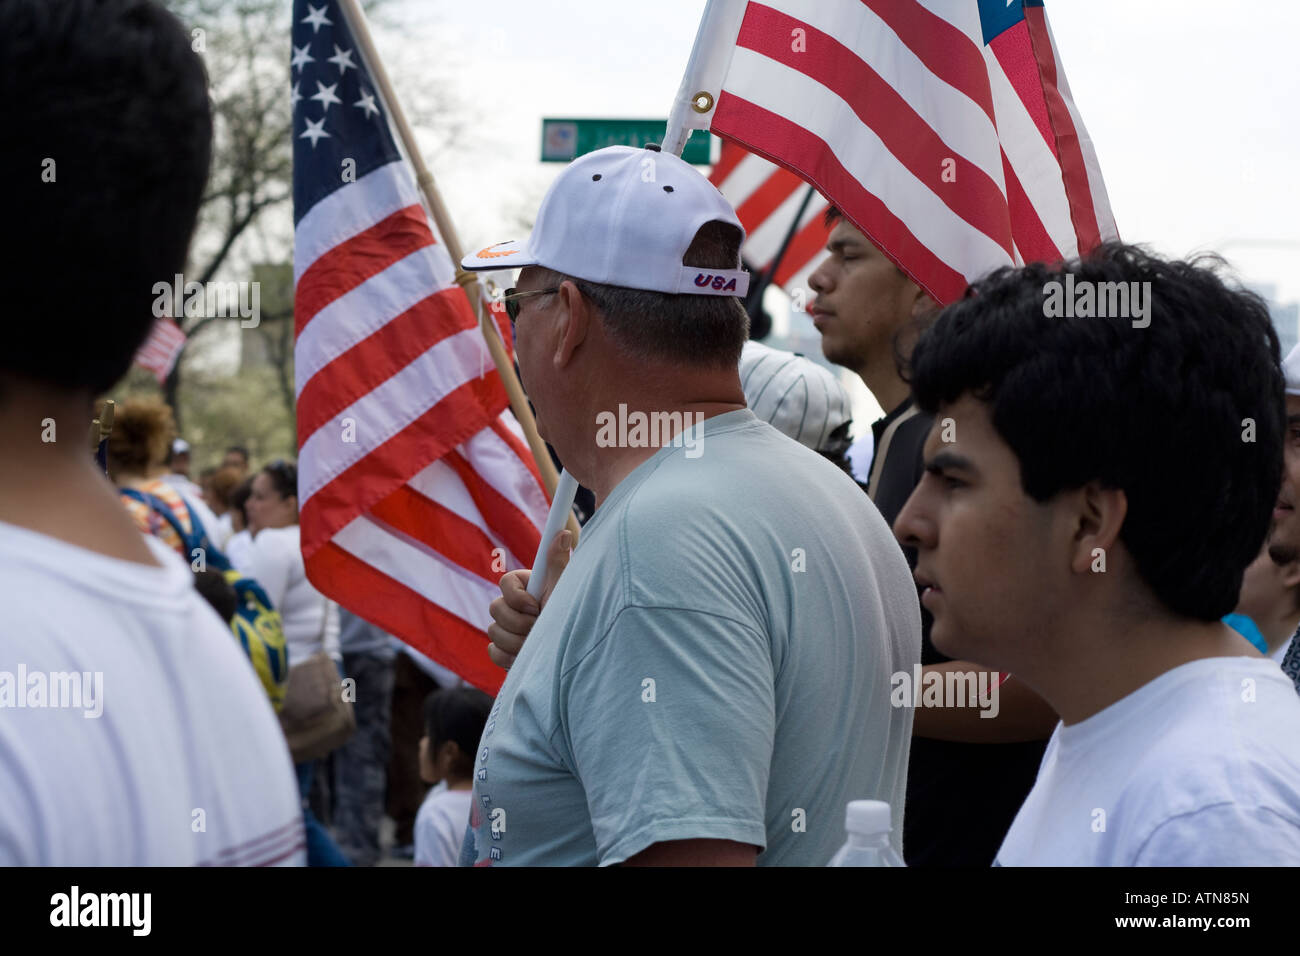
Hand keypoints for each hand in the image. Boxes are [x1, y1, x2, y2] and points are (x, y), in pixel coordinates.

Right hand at [487, 529, 571, 670]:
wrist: (572, 657)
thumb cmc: (570, 620)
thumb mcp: (563, 592)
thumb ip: (557, 564)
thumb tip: (562, 533)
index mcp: (527, 587)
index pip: (505, 581)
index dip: (517, 597)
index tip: (536, 606)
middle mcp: (514, 605)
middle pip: (495, 608)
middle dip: (518, 623)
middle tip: (539, 628)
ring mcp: (507, 628)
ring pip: (493, 631)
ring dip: (517, 642)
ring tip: (537, 644)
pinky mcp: (504, 650)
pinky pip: (493, 651)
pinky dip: (508, 656)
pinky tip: (525, 656)